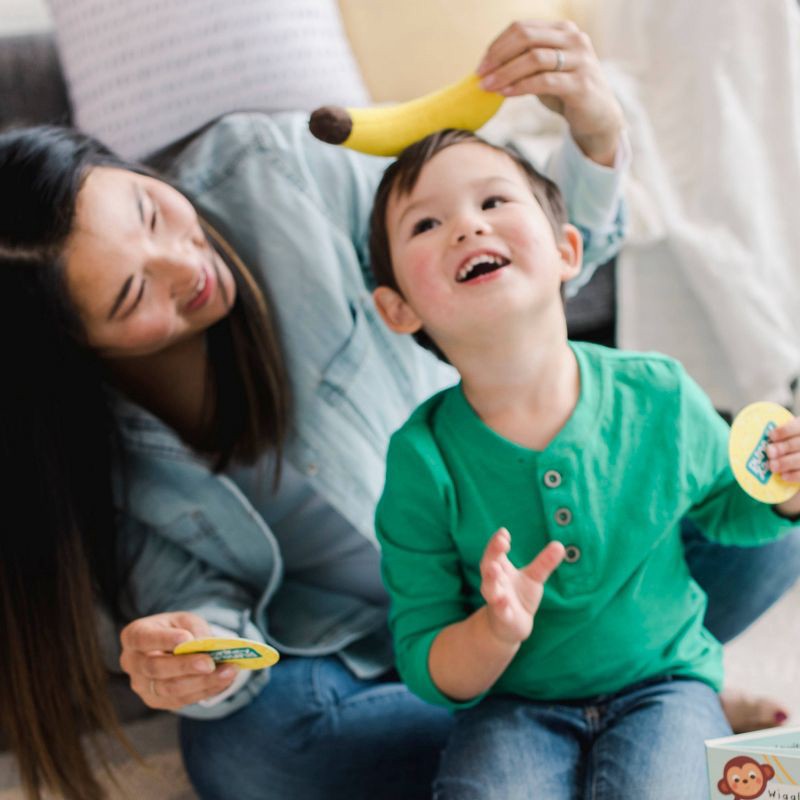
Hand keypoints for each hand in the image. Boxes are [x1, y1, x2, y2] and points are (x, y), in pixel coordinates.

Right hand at [119, 611, 237, 710]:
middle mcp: (132, 663)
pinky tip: (224, 680)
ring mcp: (143, 686)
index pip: (143, 638)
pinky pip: (182, 699)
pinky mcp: (157, 701)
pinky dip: (205, 690)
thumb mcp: (185, 620)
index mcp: (134, 635)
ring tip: (228, 672)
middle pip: (155, 668)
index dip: (163, 640)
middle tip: (210, 663)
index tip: (185, 639)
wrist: (173, 647)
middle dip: (185, 666)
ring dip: (201, 682)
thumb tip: (205, 646)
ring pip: (170, 689)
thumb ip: (193, 629)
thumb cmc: (177, 629)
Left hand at [477, 20, 624, 165]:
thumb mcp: (544, 72)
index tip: (481, 66)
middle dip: (498, 56)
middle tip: (480, 75)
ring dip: (506, 73)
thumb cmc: (566, 92)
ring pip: (534, 58)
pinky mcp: (581, 84)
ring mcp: (580, 59)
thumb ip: (523, 63)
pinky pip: (544, 81)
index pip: (522, 28)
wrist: (598, 117)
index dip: (497, 45)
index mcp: (563, 30)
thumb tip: (488, 67)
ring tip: (488, 87)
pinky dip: (521, 87)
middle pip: (526, 37)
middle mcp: (574, 39)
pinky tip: (506, 94)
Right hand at [480, 528, 564, 644]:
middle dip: (492, 553)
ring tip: (494, 568)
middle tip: (501, 542)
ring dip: (491, 578)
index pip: (495, 551)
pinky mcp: (502, 616)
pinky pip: (500, 610)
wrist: (510, 626)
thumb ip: (544, 562)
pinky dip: (500, 605)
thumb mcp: (534, 577)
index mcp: (500, 568)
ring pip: (490, 587)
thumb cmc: (520, 595)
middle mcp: (494, 581)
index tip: (504, 532)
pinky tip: (503, 600)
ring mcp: (496, 599)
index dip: (498, 541)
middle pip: (488, 565)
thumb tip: (559, 545)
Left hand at [767, 417, 799, 516]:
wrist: (791, 463)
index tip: (771, 436)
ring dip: (786, 462)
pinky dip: (794, 475)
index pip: (798, 426)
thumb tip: (744, 435)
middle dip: (784, 447)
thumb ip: (771, 436)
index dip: (786, 430)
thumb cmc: (779, 445)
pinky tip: (782, 476)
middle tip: (769, 452)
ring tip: (772, 466)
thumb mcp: (778, 437)